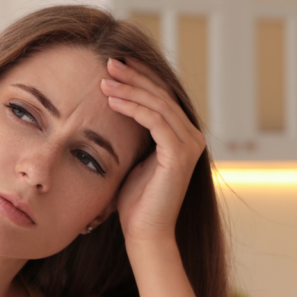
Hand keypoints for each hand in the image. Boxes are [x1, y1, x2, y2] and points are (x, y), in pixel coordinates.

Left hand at [100, 58, 205, 246]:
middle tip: (109, 63)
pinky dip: (134, 108)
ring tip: (106, 80)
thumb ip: (134, 136)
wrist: (145, 234)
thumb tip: (117, 112)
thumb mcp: (132, 159)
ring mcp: (189, 144)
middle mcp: (190, 136)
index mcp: (180, 135)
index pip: (159, 97)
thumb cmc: (134, 202)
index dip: (138, 79)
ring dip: (130, 90)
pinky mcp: (180, 154)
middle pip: (160, 95)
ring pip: (158, 105)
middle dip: (134, 77)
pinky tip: (114, 102)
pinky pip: (156, 122)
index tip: (113, 67)